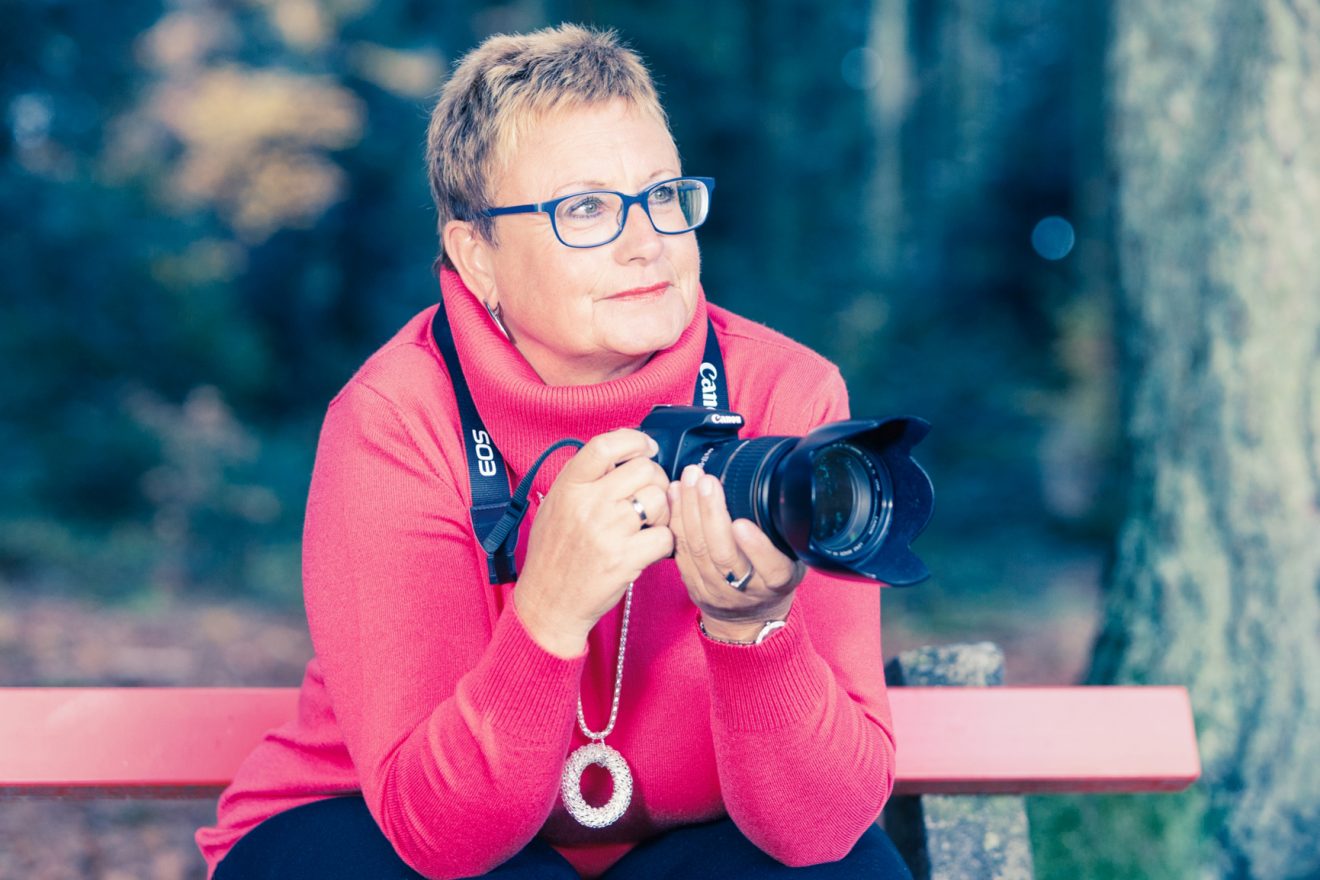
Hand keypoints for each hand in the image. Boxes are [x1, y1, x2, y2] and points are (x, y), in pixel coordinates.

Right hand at [514, 429, 673, 656]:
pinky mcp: (624, 559)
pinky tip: (650, 546)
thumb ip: (584, 479)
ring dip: (663, 511)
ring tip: (649, 524)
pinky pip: (665, 536)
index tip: (647, 447)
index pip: (605, 445)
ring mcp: (607, 531)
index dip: (634, 440)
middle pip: (643, 469)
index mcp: (569, 486)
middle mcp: (587, 504)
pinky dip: (665, 541)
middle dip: (655, 479)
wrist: (548, 602)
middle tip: (650, 495)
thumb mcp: (556, 505)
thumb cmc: (554, 553)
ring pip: (659, 500)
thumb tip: (622, 455)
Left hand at [668, 465, 805, 642]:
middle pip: (723, 554)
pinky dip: (676, 518)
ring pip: (697, 549)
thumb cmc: (772, 576)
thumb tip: (785, 490)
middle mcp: (745, 591)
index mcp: (777, 582)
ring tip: (689, 479)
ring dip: (689, 509)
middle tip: (707, 481)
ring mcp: (714, 590)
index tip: (742, 523)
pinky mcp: (692, 584)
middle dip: (712, 513)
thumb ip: (789, 535)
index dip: (756, 547)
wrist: (747, 617)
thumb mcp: (793, 559)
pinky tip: (675, 493)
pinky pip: (680, 549)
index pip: (771, 568)